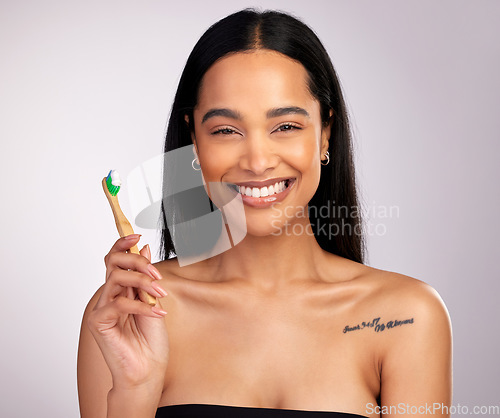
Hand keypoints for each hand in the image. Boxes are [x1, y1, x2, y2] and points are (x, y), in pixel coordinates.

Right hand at [87, 235, 168, 391]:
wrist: (148, 370)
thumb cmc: (150, 340)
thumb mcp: (154, 301)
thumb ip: (147, 278)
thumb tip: (144, 248)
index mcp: (121, 290)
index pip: (115, 259)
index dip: (122, 244)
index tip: (136, 234)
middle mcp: (109, 296)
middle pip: (113, 263)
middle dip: (136, 261)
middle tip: (156, 274)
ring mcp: (102, 309)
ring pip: (117, 279)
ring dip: (142, 282)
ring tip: (159, 294)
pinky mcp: (99, 322)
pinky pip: (119, 303)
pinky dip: (141, 305)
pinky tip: (157, 313)